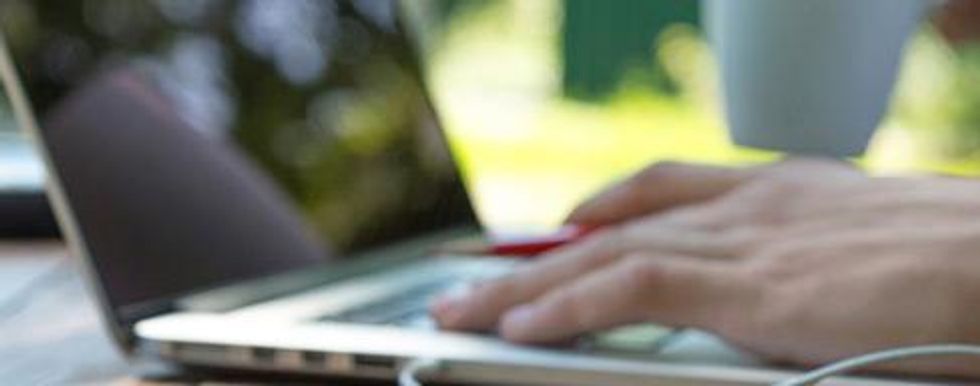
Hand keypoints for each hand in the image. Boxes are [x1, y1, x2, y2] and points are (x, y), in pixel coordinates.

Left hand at [431, 158, 979, 377]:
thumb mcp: (862, 246)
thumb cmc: (959, 268)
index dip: (594, 211)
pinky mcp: (752, 286)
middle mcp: (750, 206)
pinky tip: (522, 325)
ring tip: (460, 310)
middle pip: (613, 225)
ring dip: (525, 284)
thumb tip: (763, 298)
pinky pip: (634, 289)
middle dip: (534, 256)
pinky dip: (572, 305)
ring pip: (606, 254)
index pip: (658, 191)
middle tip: (469, 279)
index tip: (552, 228)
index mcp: (778, 193)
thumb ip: (797, 264)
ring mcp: (747, 241)